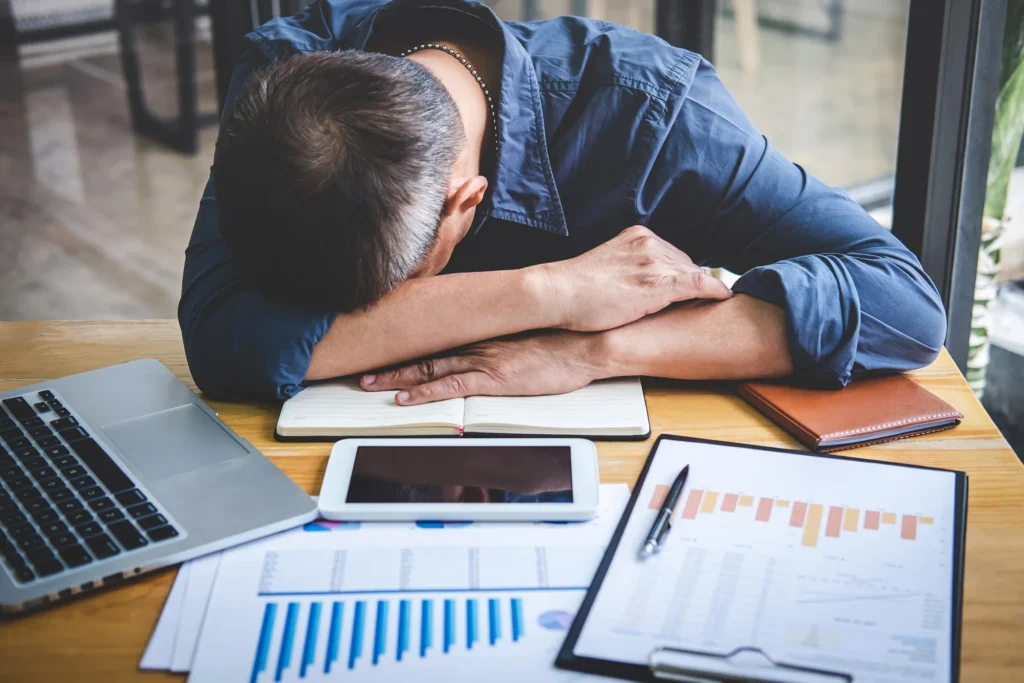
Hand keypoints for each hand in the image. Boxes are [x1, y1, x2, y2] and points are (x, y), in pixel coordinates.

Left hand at [361, 332, 605, 404]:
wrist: (583, 345)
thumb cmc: (560, 343)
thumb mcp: (525, 339)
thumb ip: (501, 344)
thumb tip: (488, 350)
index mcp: (484, 335)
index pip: (438, 340)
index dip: (409, 348)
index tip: (387, 353)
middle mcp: (477, 344)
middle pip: (425, 353)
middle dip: (392, 364)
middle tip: (363, 371)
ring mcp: (484, 361)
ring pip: (429, 368)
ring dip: (398, 378)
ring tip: (371, 384)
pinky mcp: (495, 379)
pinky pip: (452, 387)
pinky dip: (425, 394)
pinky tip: (406, 399)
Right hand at [540, 225, 731, 331]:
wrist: (557, 293)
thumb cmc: (573, 288)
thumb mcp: (605, 266)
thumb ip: (626, 267)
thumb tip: (635, 283)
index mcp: (636, 236)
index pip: (671, 254)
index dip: (682, 272)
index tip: (693, 285)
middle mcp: (649, 244)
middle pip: (685, 263)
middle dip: (696, 280)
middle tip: (710, 297)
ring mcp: (654, 263)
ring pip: (693, 273)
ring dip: (706, 288)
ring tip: (720, 300)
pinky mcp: (657, 284)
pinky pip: (697, 284)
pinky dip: (714, 290)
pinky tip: (725, 297)